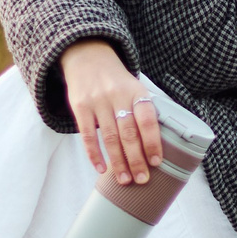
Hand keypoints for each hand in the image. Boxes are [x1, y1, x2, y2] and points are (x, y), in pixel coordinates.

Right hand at [61, 40, 163, 184]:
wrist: (88, 57)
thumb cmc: (117, 81)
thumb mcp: (135, 88)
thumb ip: (143, 112)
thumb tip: (156, 146)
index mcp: (136, 92)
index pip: (147, 120)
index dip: (152, 142)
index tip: (156, 162)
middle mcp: (117, 96)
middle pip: (128, 133)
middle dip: (136, 159)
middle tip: (142, 180)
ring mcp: (97, 102)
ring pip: (109, 138)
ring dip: (118, 162)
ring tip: (124, 179)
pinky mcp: (80, 107)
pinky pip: (87, 135)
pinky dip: (94, 154)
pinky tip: (102, 169)